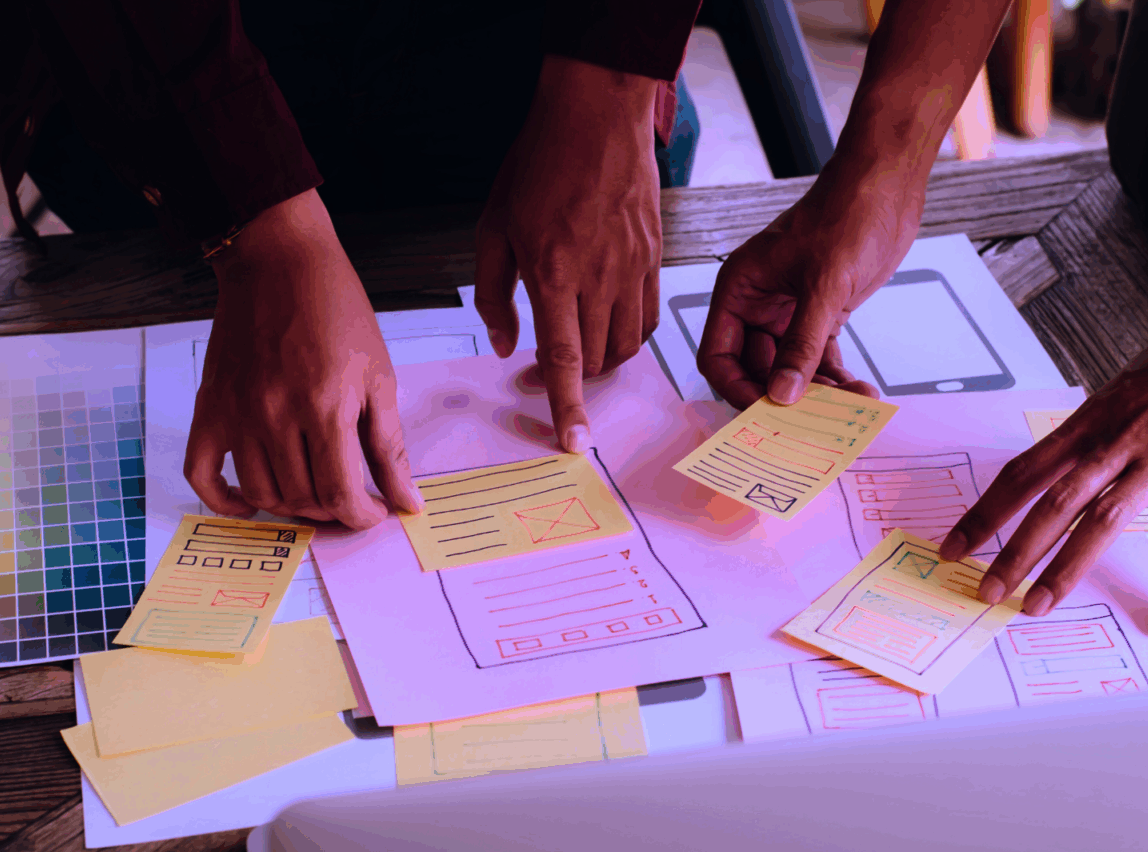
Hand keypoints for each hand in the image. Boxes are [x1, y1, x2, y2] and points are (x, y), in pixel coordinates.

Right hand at [184, 189, 422, 526]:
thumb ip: (390, 445)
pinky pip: (203, 474)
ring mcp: (236, 414)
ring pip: (261, 493)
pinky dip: (225, 500)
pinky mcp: (209, 407)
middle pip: (302, 498)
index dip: (362, 516)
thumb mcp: (378, 376)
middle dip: (333, 511)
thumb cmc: (337, 312)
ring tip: (313, 494)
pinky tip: (252, 503)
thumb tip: (407, 501)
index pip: (340, 494)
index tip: (373, 513)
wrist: (279, 262)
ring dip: (291, 506)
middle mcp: (275, 416)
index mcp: (325, 407)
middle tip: (348, 499)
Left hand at [475, 55, 661, 452]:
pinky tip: (607, 325)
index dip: (567, 406)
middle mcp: (599, 276)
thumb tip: (503, 345)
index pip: (563, 358)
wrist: (596, 113)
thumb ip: (494, 293)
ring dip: (601, 360)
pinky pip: (648, 317)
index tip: (574, 443)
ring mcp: (633, 267)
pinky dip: (628, 335)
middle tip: (543, 373)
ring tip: (576, 348)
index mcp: (554, 271)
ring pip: (625, 344)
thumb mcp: (493, 227)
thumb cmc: (538, 163)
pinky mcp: (654, 256)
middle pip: (596, 358)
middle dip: (573, 382)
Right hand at [696, 165, 924, 407]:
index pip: (719, 356)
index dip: (737, 389)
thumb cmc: (844, 217)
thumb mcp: (823, 286)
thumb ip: (801, 345)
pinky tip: (859, 392)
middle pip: (755, 370)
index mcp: (739, 291)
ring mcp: (789, 313)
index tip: (767, 413)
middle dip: (783, 397)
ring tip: (848, 406)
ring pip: (791, 369)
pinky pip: (819, 359)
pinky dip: (836, 378)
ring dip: (817, 392)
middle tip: (813, 423)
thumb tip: (782, 396)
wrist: (884, 190)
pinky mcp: (821, 315)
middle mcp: (757, 306)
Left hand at [939, 243, 1147, 635]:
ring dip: (1065, 568)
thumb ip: (1105, 422)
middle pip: (1051, 503)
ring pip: (1102, 521)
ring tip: (1037, 605)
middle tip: (985, 590)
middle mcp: (1120, 439)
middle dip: (1012, 551)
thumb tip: (1080, 452)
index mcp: (1095, 417)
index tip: (956, 542)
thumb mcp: (1132, 381)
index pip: (1024, 471)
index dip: (986, 511)